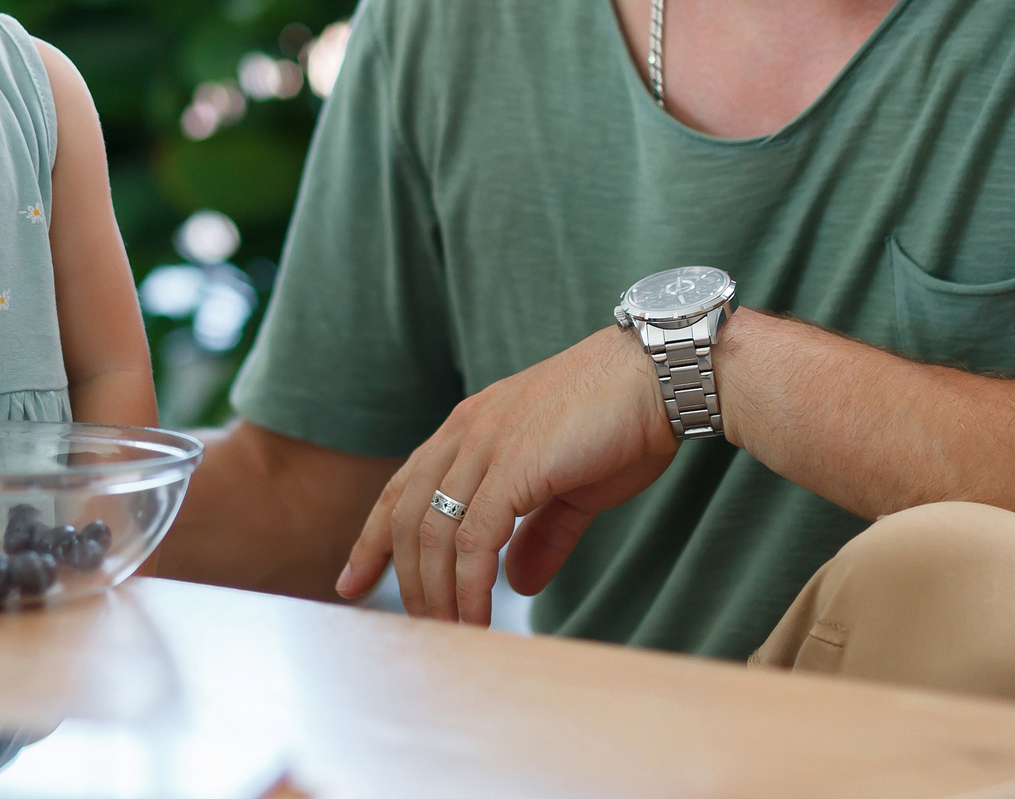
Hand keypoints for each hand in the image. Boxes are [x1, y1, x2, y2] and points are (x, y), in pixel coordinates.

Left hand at [336, 323, 680, 624]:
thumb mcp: (572, 489)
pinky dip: (468, 586)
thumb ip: (540, 534)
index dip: (374, 538)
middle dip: (396, 576)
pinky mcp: (513, 466)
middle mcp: (467, 431)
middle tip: (407, 629)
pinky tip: (475, 618)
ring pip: (433, 532)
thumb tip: (518, 584)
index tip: (352, 580)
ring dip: (435, 592)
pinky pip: (473, 539)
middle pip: (405, 514)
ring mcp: (486, 445)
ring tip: (447, 635)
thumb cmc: (623, 423)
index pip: (403, 487)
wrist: (662, 378)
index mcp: (472, 427)